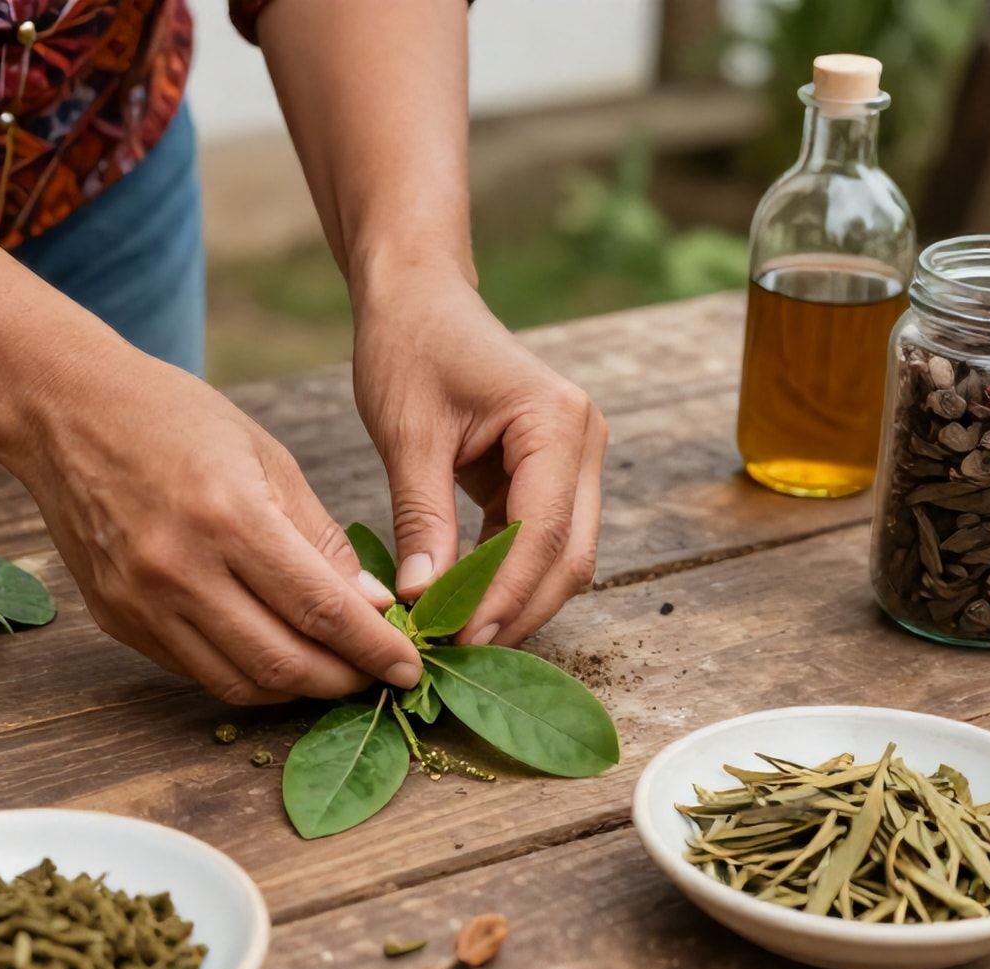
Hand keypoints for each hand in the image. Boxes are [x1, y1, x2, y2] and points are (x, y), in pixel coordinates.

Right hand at [8, 351, 423, 704]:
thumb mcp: (266, 456)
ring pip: (237, 683)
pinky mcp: (117, 619)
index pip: (320, 609)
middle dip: (343, 681)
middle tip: (378, 677)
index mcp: (227, 517)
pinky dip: (244, 674)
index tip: (410, 667)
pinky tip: (273, 653)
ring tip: (331, 671)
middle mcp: (179, 571)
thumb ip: (320, 537)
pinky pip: (195, 671)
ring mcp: (140, 602)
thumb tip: (374, 607)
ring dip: (295, 689)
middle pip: (281, 662)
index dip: (374, 649)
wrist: (65, 411)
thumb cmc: (174, 418)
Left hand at [352, 271, 606, 645]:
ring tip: (456, 635)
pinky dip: (505, 576)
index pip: (542, 532)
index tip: (458, 637)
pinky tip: (462, 604)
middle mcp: (582, 441)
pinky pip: (537, 541)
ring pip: (562, 557)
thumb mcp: (408, 434)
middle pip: (569, 555)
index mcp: (556, 422)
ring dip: (515, 600)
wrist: (417, 296)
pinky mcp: (549, 473)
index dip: (505, 595)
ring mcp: (573, 459)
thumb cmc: (409, 346)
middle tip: (458, 650)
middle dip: (519, 609)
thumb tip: (421, 598)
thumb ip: (422, 517)